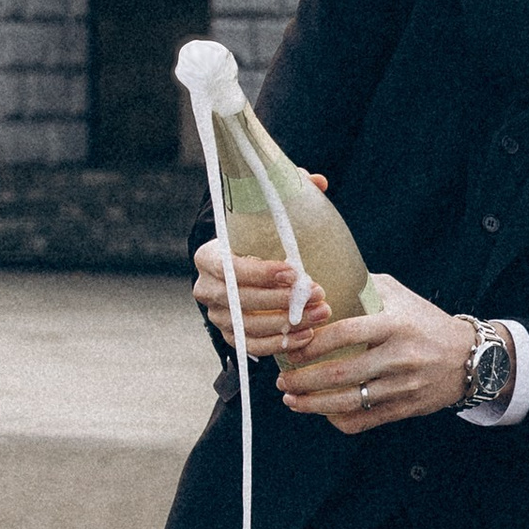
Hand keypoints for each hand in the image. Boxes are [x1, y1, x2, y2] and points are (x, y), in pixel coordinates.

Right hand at [192, 172, 331, 354]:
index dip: (260, 272)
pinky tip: (306, 336)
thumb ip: (288, 193)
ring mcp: (218, 316)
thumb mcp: (268, 214)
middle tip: (318, 293)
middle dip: (283, 300)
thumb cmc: (260, 239)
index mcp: (208, 257)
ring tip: (321, 313)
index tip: (294, 271)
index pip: (228, 267)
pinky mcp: (231, 336)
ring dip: (288, 323)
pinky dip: (280, 345)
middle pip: (241, 300)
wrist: (249, 270)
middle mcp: (206, 288)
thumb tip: (318, 181)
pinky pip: (252, 347)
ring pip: (249, 326)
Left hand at [280, 273, 474, 434]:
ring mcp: (403, 386)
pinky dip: (339, 420)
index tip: (290, 347)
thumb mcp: (400, 296)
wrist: (470, 357)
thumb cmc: (426, 322)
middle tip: (282, 381)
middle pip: (340, 374)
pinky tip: (323, 413)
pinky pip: (365, 421)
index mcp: (395, 324)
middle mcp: (400, 357)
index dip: (312, 343)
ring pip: (349, 402)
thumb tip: (319, 282)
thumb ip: (362, 287)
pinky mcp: (406, 408)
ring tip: (292, 400)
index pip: (345, 333)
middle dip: (303, 380)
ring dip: (313, 405)